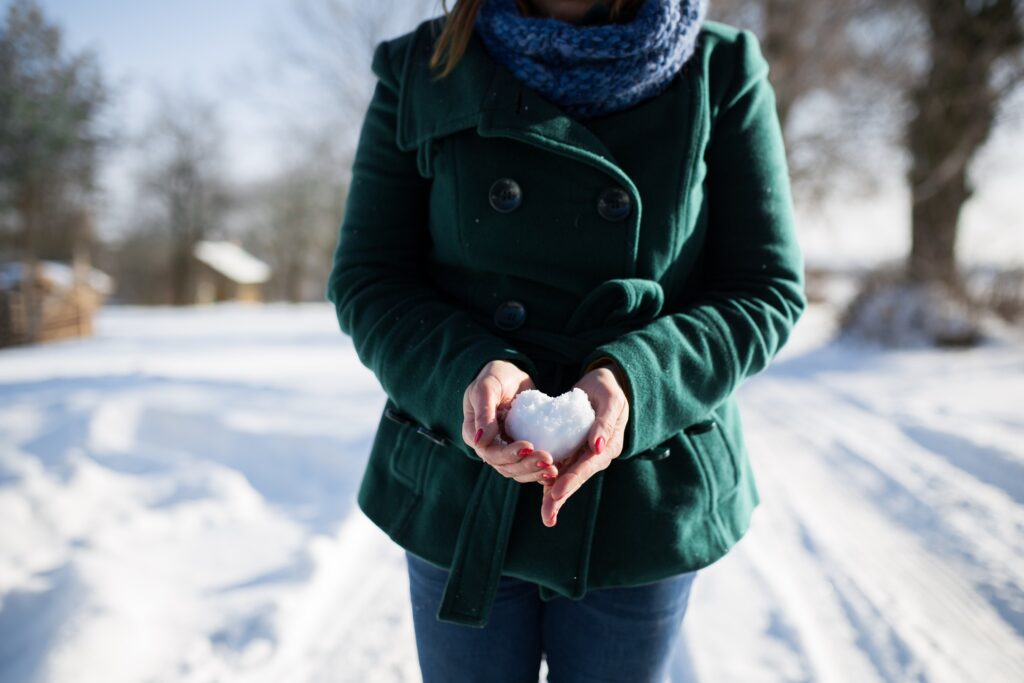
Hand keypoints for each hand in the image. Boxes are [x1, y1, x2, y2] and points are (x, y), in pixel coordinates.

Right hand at [462, 360, 559, 483]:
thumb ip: (483, 411)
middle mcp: (488, 446)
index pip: (490, 452)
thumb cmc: (495, 376)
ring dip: (535, 472)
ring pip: (518, 470)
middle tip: (548, 460)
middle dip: (526, 466)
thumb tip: (480, 440)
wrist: (511, 375)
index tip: (529, 446)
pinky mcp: (521, 448)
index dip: (508, 454)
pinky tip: (556, 472)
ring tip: (554, 470)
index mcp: (473, 434)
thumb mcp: (487, 387)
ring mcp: (505, 448)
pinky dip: (540, 471)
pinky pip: (529, 465)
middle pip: (505, 466)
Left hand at [540, 363, 628, 526]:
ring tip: (546, 516)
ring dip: (555, 496)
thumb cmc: (609, 390)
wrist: (603, 386)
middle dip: (562, 496)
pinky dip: (549, 479)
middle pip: (577, 478)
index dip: (572, 479)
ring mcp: (583, 455)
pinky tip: (540, 494)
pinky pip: (560, 467)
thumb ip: (605, 422)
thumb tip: (598, 447)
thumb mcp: (611, 400)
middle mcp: (596, 455)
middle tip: (548, 514)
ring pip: (567, 477)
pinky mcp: (571, 450)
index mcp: (609, 446)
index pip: (588, 465)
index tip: (557, 491)